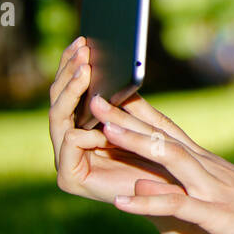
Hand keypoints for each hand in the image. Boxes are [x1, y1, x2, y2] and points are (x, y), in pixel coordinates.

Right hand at [49, 37, 184, 202]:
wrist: (174, 194)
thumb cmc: (161, 155)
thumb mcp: (143, 119)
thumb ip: (125, 98)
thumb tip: (113, 64)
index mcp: (82, 124)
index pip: (70, 89)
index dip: (74, 64)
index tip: (84, 40)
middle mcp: (69, 140)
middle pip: (59, 100)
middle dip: (70, 73)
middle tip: (83, 50)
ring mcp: (66, 159)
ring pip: (59, 117)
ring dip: (72, 92)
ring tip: (86, 71)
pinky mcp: (69, 178)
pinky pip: (69, 144)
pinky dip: (82, 130)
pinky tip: (95, 116)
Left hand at [92, 95, 233, 233]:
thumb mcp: (230, 198)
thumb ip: (196, 187)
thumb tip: (155, 181)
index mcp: (212, 166)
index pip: (171, 131)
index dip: (139, 113)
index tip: (109, 96)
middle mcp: (212, 170)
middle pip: (165, 136)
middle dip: (127, 118)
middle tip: (93, 98)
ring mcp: (216, 191)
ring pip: (172, 160)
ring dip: (137, 143)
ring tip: (103, 131)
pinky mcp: (222, 216)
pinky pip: (180, 206)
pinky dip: (150, 200)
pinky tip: (122, 199)